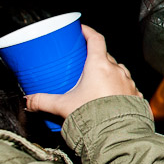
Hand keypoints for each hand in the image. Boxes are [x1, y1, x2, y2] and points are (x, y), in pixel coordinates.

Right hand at [25, 25, 142, 118]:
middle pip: (106, 56)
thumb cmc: (92, 116)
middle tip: (83, 61)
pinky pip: (126, 86)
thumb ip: (42, 101)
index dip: (88, 32)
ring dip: (108, 72)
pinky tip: (111, 95)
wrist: (115, 134)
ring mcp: (128, 82)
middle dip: (95, 56)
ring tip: (96, 81)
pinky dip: (118, 87)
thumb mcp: (62, 106)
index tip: (81, 29)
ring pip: (118, 71)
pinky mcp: (135, 95)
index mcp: (99, 65)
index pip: (96, 39)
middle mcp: (117, 70)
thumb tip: (28, 100)